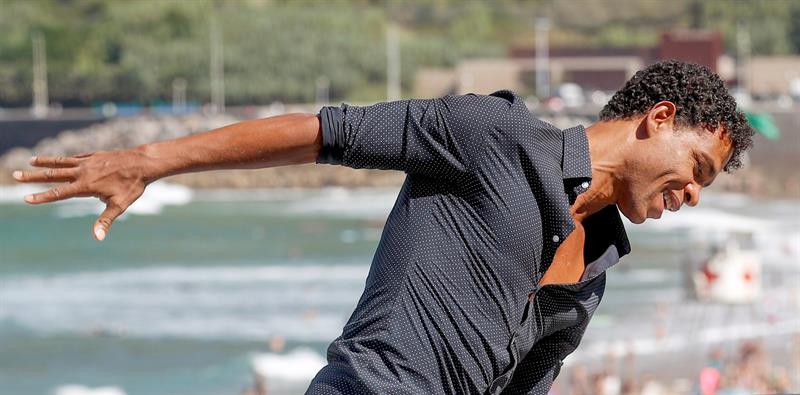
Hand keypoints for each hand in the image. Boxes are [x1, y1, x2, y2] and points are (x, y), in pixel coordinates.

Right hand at [12, 149, 152, 240]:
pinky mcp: (95, 155)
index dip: (42, 196)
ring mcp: (88, 162)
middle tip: (15, 175)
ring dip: (45, 162)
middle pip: (53, 174)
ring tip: (30, 161)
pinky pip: (75, 157)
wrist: (143, 162)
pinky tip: (58, 159)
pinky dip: (64, 158)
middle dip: (34, 176)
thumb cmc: (132, 186)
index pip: (59, 193)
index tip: (26, 198)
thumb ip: (106, 220)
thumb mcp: (120, 205)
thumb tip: (97, 237)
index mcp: (86, 186)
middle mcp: (83, 172)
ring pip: (62, 162)